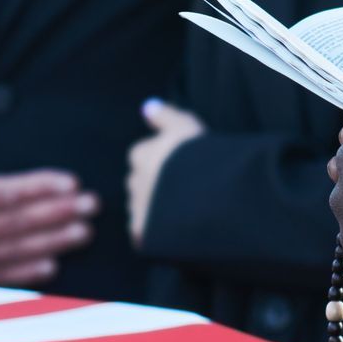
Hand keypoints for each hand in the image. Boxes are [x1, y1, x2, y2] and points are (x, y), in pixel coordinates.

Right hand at [0, 149, 98, 286]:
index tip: (70, 182)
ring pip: (18, 250)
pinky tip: (53, 266)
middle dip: (59, 213)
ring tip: (84, 232)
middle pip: (20, 222)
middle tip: (92, 204)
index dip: (40, 188)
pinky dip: (29, 273)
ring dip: (54, 241)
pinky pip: (3, 277)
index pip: (6, 193)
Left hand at [126, 99, 204, 248]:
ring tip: (182, 212)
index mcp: (142, 154)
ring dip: (153, 210)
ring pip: (139, 208)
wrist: (207, 195)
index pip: (141, 155)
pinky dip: (153, 234)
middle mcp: (135, 180)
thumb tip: (147, 107)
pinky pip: (142, 234)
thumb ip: (166, 115)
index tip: (178, 166)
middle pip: (138, 182)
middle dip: (152, 186)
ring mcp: (137, 208)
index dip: (159, 161)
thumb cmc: (202, 157)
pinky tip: (175, 232)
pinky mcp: (143, 234)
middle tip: (181, 190)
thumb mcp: (186, 127)